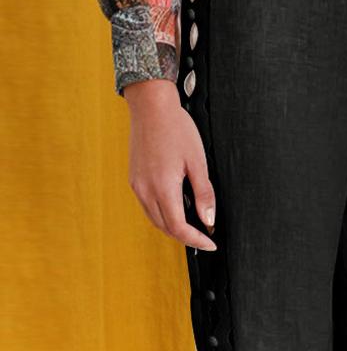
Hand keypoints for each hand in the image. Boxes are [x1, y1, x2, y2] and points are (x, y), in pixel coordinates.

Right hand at [124, 79, 216, 249]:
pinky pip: (147, 207)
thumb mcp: (198, 162)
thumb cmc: (176, 128)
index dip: (196, 240)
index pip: (179, 228)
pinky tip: (176, 208)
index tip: (210, 243)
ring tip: (193, 226)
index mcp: (163, 187)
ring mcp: (137, 186)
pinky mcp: (134, 180)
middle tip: (204, 237)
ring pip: (154, 220)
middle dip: (186, 237)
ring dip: (173, 228)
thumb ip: (204, 194)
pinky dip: (162, 215)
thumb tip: (208, 220)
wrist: (151, 107)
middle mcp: (145, 190)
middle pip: (165, 228)